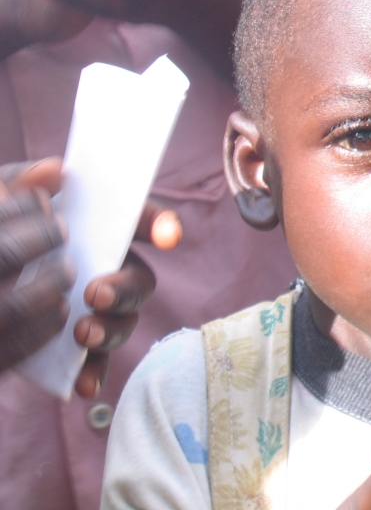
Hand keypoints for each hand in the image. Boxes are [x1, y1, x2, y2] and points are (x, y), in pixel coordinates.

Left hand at [0, 158, 180, 395]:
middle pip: (138, 276)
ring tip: (83, 333)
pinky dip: (93, 372)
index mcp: (91, 232)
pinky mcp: (75, 346)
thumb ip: (19, 185)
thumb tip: (55, 171)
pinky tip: (81, 384)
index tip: (167, 236)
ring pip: (125, 319)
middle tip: (95, 294)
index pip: (134, 221)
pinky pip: (98, 361)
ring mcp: (93, 309)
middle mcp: (103, 269)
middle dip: (127, 287)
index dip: (158, 224)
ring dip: (113, 328)